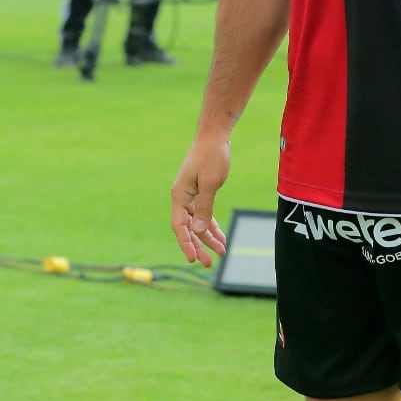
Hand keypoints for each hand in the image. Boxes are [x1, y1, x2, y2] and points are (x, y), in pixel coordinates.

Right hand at [170, 134, 230, 266]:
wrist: (214, 136)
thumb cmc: (211, 156)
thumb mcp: (210, 183)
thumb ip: (204, 207)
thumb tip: (197, 231)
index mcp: (179, 195)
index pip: (180, 226)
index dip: (185, 243)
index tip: (193, 259)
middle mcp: (182, 198)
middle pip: (188, 228)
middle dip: (198, 246)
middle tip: (208, 264)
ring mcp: (190, 196)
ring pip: (197, 223)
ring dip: (208, 238)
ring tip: (221, 252)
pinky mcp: (200, 193)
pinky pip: (204, 215)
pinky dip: (212, 226)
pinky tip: (221, 237)